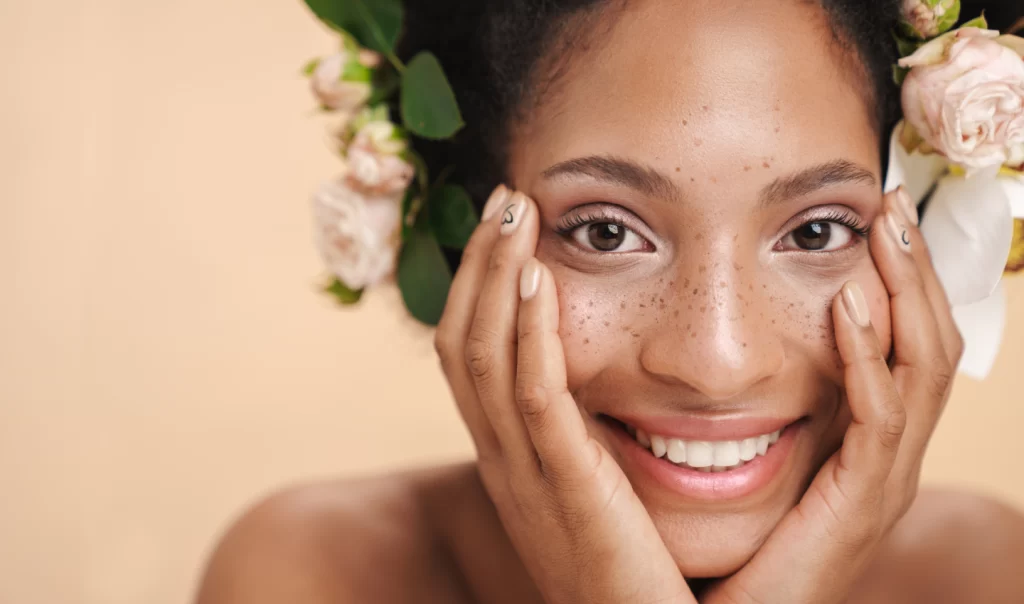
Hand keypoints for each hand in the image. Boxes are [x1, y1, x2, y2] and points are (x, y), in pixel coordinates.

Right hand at [434, 185, 693, 603]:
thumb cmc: (632, 570)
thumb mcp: (590, 493)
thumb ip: (580, 440)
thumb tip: (594, 381)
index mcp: (506, 459)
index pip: (466, 356)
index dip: (477, 286)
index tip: (507, 226)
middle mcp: (499, 462)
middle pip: (461, 342)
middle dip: (479, 263)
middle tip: (506, 194)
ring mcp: (524, 477)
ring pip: (483, 358)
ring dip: (496, 277)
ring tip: (517, 210)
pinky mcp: (566, 490)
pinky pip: (533, 398)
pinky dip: (528, 332)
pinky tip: (539, 277)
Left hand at [704, 187, 963, 603]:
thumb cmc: (735, 539)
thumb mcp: (756, 452)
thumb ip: (759, 398)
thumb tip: (729, 331)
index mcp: (868, 439)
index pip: (904, 342)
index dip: (899, 279)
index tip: (872, 215)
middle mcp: (889, 455)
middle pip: (929, 344)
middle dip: (914, 270)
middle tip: (888, 203)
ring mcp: (884, 480)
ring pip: (920, 370)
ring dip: (904, 295)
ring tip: (882, 232)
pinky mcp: (861, 505)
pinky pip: (879, 420)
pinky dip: (867, 360)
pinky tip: (845, 309)